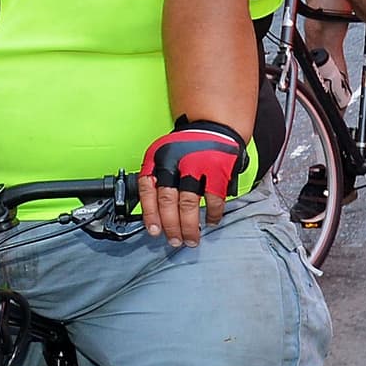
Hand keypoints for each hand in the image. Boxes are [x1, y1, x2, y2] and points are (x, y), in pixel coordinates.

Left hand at [139, 120, 246, 248]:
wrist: (215, 125)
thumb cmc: (188, 146)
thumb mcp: (165, 155)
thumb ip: (158, 179)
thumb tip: (154, 215)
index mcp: (157, 157)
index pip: (148, 189)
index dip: (150, 214)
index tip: (154, 231)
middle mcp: (175, 161)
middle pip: (167, 201)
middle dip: (170, 226)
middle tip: (174, 240)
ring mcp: (197, 165)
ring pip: (188, 205)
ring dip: (188, 227)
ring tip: (191, 239)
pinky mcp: (218, 170)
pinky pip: (213, 200)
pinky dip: (212, 215)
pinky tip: (210, 221)